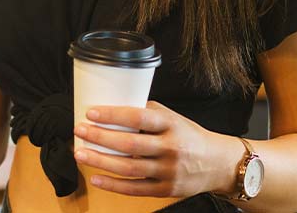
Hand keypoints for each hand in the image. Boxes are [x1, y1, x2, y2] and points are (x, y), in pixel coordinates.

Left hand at [72, 101, 236, 197]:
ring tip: (80, 153)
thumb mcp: (173, 118)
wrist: (217, 163)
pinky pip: (134, 189)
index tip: (91, 113)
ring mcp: (168, 171)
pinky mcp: (165, 190)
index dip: (113, 115)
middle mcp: (171, 148)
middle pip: (130, 144)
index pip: (139, 117)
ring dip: (100, 161)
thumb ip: (146, 114)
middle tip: (79, 131)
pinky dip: (112, 185)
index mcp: (171, 124)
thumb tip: (113, 107)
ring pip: (128, 168)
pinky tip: (96, 178)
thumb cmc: (188, 136)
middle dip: (100, 137)